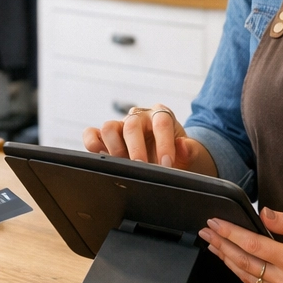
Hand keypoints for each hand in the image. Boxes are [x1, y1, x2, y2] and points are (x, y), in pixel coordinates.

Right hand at [82, 103, 216, 173]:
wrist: (168, 161)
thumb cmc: (178, 156)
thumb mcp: (190, 155)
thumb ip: (189, 150)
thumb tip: (182, 146)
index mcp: (162, 115)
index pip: (161, 122)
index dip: (164, 143)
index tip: (166, 164)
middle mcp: (139, 117)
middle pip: (132, 124)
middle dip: (136, 149)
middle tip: (141, 167)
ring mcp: (120, 126)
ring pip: (109, 127)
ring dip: (114, 148)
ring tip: (123, 166)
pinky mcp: (105, 137)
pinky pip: (92, 134)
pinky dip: (92, 144)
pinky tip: (102, 159)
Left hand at [198, 207, 282, 282]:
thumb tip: (262, 214)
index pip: (252, 246)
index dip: (230, 233)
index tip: (215, 223)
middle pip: (245, 263)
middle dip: (222, 246)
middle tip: (207, 232)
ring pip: (248, 278)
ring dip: (228, 260)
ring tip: (214, 245)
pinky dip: (242, 273)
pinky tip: (232, 261)